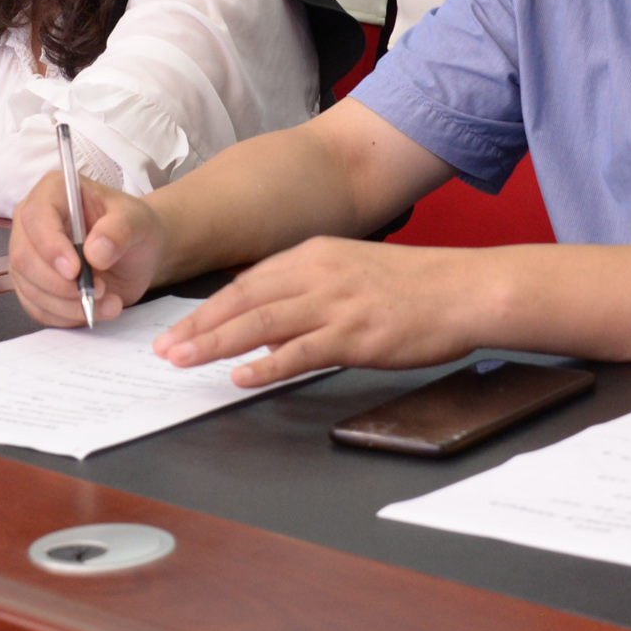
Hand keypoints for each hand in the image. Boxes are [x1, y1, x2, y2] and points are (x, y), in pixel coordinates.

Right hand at [8, 170, 165, 326]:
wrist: (137, 252)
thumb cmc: (133, 227)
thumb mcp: (138, 220)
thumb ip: (120, 229)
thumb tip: (95, 252)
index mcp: (54, 192)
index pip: (37, 217)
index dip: (50, 246)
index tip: (74, 270)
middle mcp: (32, 222)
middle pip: (24, 257)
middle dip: (60, 284)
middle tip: (99, 291)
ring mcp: (28, 255)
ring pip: (29, 288)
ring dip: (67, 305)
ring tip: (108, 302)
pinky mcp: (32, 285)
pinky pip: (37, 308)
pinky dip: (65, 316)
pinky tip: (94, 311)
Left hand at [155, 238, 484, 384]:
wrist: (466, 289)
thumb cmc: (417, 287)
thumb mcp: (354, 272)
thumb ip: (310, 290)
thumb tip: (269, 318)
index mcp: (316, 254)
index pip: (248, 282)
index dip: (208, 308)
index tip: (179, 329)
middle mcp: (320, 273)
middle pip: (243, 299)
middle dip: (197, 326)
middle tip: (164, 349)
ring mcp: (337, 302)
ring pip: (261, 322)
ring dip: (216, 343)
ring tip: (183, 361)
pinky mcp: (356, 333)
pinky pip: (301, 350)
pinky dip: (267, 363)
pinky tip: (241, 376)